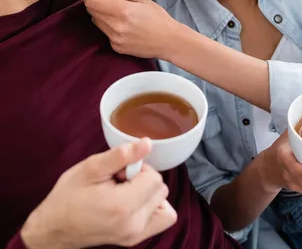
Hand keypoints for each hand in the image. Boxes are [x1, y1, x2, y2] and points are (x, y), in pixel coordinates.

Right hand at [21, 139, 176, 248]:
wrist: (54, 228)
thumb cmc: (69, 196)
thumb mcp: (91, 168)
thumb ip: (122, 155)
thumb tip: (147, 144)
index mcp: (123, 205)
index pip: (155, 177)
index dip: (138, 168)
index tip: (120, 172)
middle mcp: (134, 224)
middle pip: (161, 189)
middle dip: (143, 180)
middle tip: (118, 182)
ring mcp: (135, 236)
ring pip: (164, 204)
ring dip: (149, 194)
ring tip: (125, 193)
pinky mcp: (135, 240)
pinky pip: (162, 219)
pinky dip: (153, 207)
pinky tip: (133, 202)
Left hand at [84, 0, 177, 59]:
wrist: (169, 41)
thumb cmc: (158, 18)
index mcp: (123, 11)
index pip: (92, 2)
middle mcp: (116, 27)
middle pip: (92, 12)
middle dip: (98, 4)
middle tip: (114, 2)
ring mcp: (115, 39)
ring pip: (97, 22)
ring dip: (103, 15)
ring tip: (120, 14)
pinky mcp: (116, 47)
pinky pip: (105, 33)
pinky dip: (109, 27)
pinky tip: (124, 26)